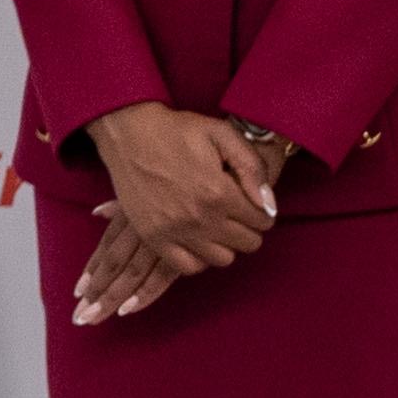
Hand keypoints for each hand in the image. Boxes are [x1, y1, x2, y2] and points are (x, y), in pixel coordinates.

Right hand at [72, 102, 282, 323]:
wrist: (128, 133)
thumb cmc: (177, 130)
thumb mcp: (222, 134)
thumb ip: (252, 167)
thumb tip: (269, 205)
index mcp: (220, 193)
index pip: (264, 221)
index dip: (262, 210)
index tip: (249, 199)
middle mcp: (200, 218)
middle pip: (248, 244)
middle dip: (248, 227)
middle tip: (234, 211)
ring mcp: (175, 231)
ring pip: (222, 259)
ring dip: (225, 244)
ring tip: (216, 224)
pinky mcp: (153, 238)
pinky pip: (188, 267)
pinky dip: (198, 258)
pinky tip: (196, 239)